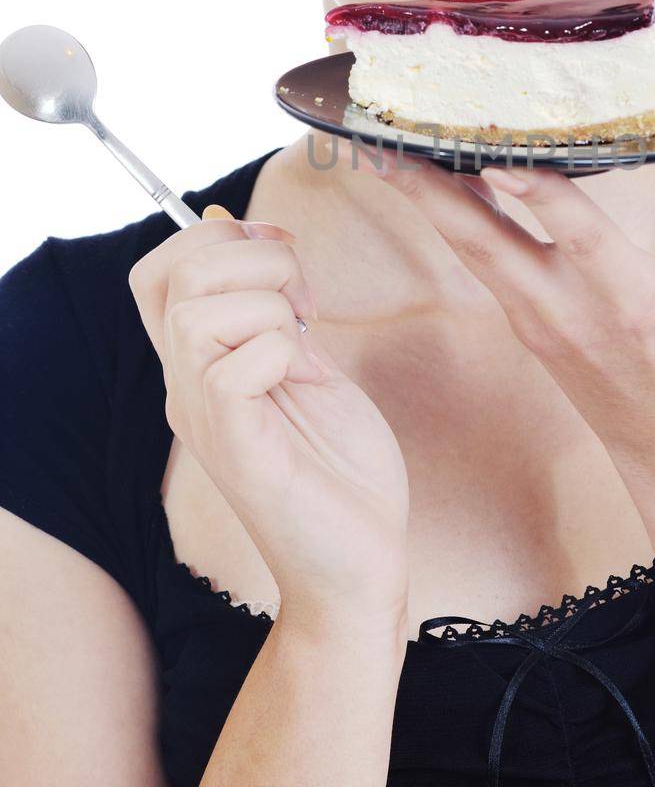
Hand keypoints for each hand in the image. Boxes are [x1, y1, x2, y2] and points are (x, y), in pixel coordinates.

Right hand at [129, 212, 409, 626]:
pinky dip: (282, 352)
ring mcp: (205, 418)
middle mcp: (187, 387)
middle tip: (304, 304)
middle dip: (258, 256)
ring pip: (200, 311)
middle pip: (177, 271)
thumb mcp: (307, 364)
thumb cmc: (340, 471)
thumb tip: (230, 223)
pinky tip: (304, 381)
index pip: (158, 271)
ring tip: (304, 346)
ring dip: (272, 305)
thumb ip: (273, 307)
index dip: (216, 236)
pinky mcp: (235, 449)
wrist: (363, 563)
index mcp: (200, 365)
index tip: (282, 255)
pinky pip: (234, 367)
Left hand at [363, 43, 654, 467]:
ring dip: (426, 198)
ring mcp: (538, 327)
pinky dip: (457, 219)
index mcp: (633, 299)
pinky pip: (482, 265)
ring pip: (469, 252)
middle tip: (380, 133)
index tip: (493, 150)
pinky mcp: (525, 332)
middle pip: (483, 243)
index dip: (534, 189)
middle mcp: (571, 315)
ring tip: (386, 142)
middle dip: (426, 188)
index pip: (575, 232)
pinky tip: (439, 178)